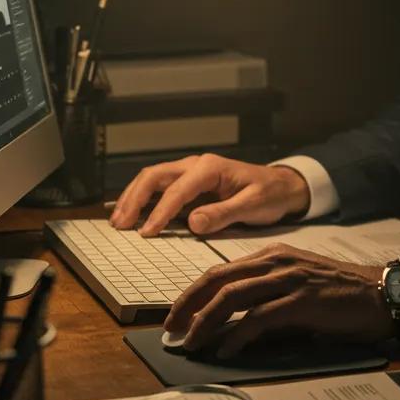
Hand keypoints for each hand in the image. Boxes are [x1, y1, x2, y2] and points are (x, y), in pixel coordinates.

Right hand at [109, 154, 309, 235]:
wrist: (280, 186)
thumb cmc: (269, 194)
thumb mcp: (253, 205)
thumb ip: (224, 213)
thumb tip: (193, 223)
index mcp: (210, 168)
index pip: (177, 190)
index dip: (160, 212)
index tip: (146, 233)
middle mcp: (195, 165)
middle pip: (154, 176)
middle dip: (134, 199)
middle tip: (121, 225)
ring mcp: (190, 173)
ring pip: (152, 179)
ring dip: (133, 198)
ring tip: (118, 222)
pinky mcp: (189, 184)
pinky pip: (160, 188)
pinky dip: (142, 199)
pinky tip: (130, 213)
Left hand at [163, 244, 394, 357]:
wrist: (380, 292)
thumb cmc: (340, 292)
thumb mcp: (298, 283)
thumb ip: (267, 294)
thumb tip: (233, 323)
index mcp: (273, 255)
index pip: (221, 271)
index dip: (194, 293)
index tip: (177, 314)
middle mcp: (276, 262)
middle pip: (219, 280)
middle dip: (189, 305)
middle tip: (171, 329)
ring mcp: (289, 279)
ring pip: (232, 297)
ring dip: (205, 322)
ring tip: (191, 342)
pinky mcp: (301, 301)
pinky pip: (259, 318)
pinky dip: (237, 335)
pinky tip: (226, 350)